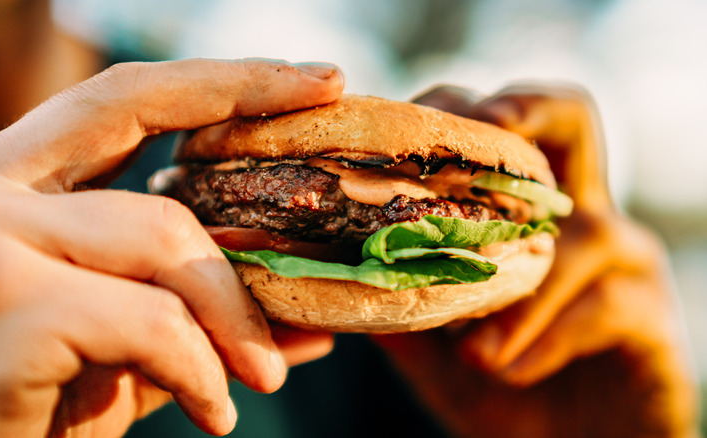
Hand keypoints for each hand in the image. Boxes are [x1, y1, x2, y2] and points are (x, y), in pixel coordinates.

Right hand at [0, 58, 342, 436]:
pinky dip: (201, 370)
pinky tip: (211, 412)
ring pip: (163, 238)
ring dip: (232, 319)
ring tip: (259, 377)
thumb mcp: (103, 350)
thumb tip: (300, 321)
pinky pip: (152, 321)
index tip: (317, 80)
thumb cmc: (6, 412)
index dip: (224, 80)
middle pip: (148, 146)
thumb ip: (188, 319)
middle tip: (317, 254)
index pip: (120, 98)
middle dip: (253, 156)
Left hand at [374, 84, 698, 437]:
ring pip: (583, 232)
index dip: (450, 112)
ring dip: (518, 291)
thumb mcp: (426, 335)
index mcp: (520, 210)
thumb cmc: (489, 382)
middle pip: (571, 118)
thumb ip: (392, 292)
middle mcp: (575, 215)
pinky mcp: (650, 313)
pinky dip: (544, 339)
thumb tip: (330, 264)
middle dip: (526, 109)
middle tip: (485, 127)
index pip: (494, 127)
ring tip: (470, 348)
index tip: (400, 133)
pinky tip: (506, 367)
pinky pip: (604, 305)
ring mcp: (622, 258)